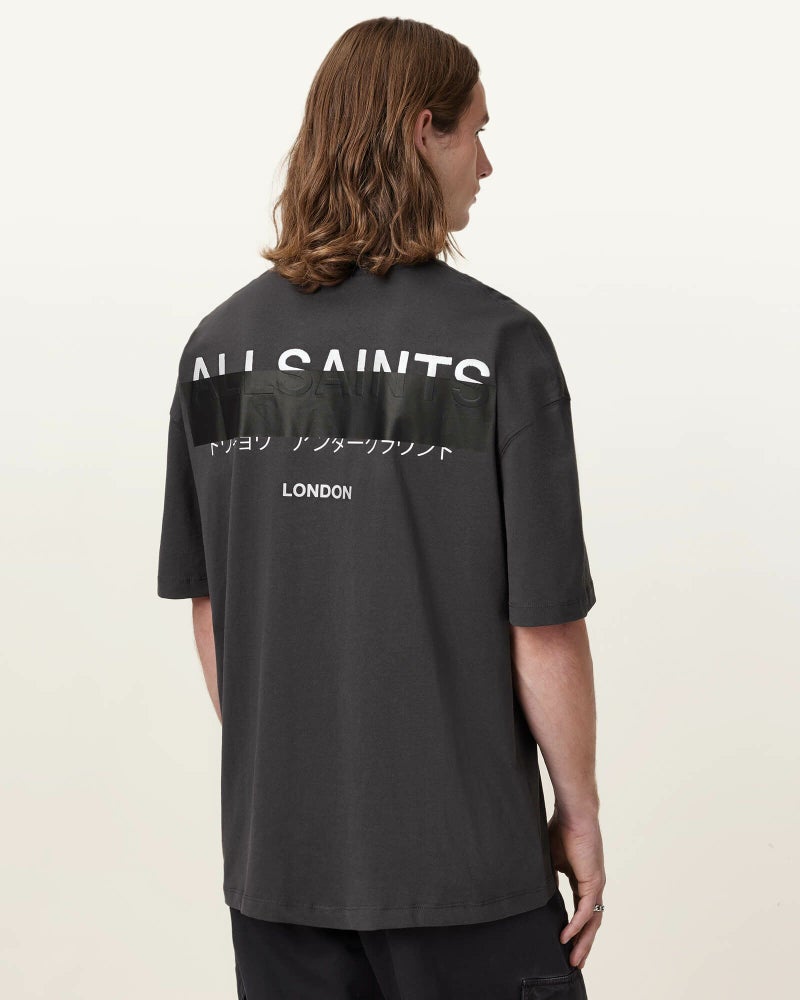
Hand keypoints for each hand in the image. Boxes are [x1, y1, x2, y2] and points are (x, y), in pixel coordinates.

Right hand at [547, 810, 605, 968]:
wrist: (573, 813)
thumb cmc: (560, 828)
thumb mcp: (550, 858)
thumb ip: (549, 875)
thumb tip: (538, 891)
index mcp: (583, 880)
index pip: (581, 911)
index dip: (575, 929)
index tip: (565, 944)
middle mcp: (592, 886)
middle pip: (591, 922)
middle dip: (583, 944)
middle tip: (575, 962)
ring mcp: (595, 885)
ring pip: (592, 922)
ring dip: (583, 942)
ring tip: (573, 959)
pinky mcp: (593, 882)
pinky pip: (585, 911)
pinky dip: (576, 925)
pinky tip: (566, 937)